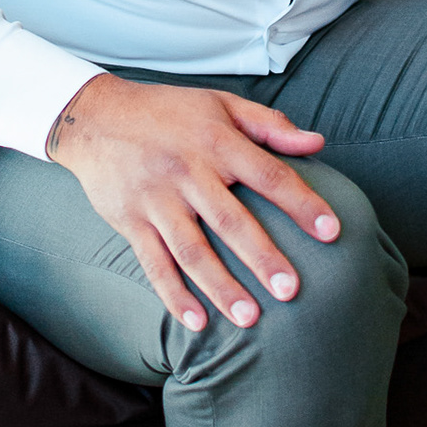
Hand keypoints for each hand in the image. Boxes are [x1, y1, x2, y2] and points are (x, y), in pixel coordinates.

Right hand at [50, 74, 334, 332]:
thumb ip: (270, 125)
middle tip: (291, 290)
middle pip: (230, 221)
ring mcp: (156, 200)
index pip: (268, 175)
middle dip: (261, 258)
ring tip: (250, 319)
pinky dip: (174, 295)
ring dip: (221, 287)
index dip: (301, 203)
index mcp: (216, 141)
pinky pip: (154, 264)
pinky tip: (197, 322)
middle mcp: (187, 172)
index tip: (331, 232)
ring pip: (192, 251)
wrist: (95, 116)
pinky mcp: (130, 221)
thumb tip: (318, 142)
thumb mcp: (221, 104)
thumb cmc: (169, 111)